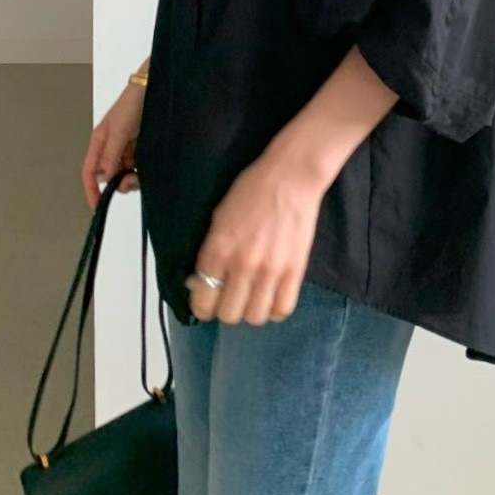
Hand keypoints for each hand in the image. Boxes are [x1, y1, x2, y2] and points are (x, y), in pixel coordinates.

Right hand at [80, 81, 146, 209]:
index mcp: (99, 143)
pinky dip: (141, 171)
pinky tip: (147, 166)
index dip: (91, 190)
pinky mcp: (140, 147)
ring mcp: (126, 148)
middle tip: (132, 180)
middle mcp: (111, 148)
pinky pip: (137, 166)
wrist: (154, 88)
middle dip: (118, 183)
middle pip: (109, 176)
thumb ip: (111, 155)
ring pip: (124, 173)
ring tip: (141, 173)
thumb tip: (107, 179)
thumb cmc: (132, 104)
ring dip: (132, 178)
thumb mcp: (119, 130)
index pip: (90, 173)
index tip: (98, 206)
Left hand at [185, 148, 329, 325]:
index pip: (202, 300)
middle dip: (224, 309)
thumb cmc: (251, 190)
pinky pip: (282, 309)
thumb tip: (199, 281)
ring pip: (255, 317)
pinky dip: (274, 308)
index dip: (201, 306)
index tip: (205, 300)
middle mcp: (241, 266)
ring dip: (250, 310)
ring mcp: (270, 271)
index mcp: (218, 250)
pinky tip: (271, 295)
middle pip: (228, 315)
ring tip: (251, 296)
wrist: (290, 177)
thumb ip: (209, 251)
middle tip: (229, 296)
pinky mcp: (295, 272)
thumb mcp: (218, 217)